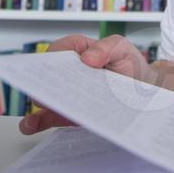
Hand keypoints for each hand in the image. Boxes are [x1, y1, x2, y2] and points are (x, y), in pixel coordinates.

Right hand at [18, 34, 154, 134]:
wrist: (142, 91)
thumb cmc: (129, 65)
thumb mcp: (121, 48)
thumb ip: (106, 48)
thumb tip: (87, 59)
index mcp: (78, 51)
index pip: (61, 49)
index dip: (55, 55)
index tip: (54, 64)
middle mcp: (68, 72)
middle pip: (50, 74)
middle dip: (43, 81)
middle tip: (43, 90)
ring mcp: (68, 93)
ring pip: (45, 95)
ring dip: (37, 102)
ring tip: (35, 109)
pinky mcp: (68, 112)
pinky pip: (49, 116)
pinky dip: (38, 120)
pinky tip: (31, 125)